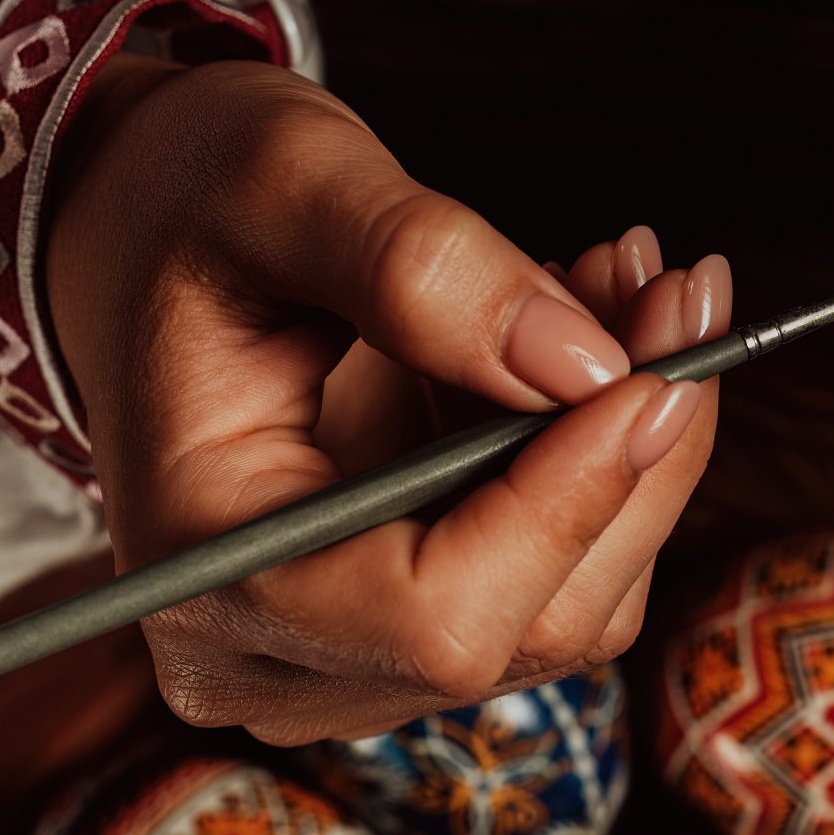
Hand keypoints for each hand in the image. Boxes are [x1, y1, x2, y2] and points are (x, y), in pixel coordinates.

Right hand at [46, 54, 731, 740]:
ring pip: (574, 604)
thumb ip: (417, 264)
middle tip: (685, 285)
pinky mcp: (415, 615)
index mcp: (205, 563)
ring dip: (641, 443)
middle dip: (638, 454)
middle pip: (530, 624)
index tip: (659, 368)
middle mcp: (268, 653)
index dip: (567, 504)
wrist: (148, 229)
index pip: (431, 616)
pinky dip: (610, 450)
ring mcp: (347, 655)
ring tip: (636, 282)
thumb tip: (584, 362)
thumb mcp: (285, 179)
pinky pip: (563, 567)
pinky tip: (599, 327)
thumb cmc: (190, 196)